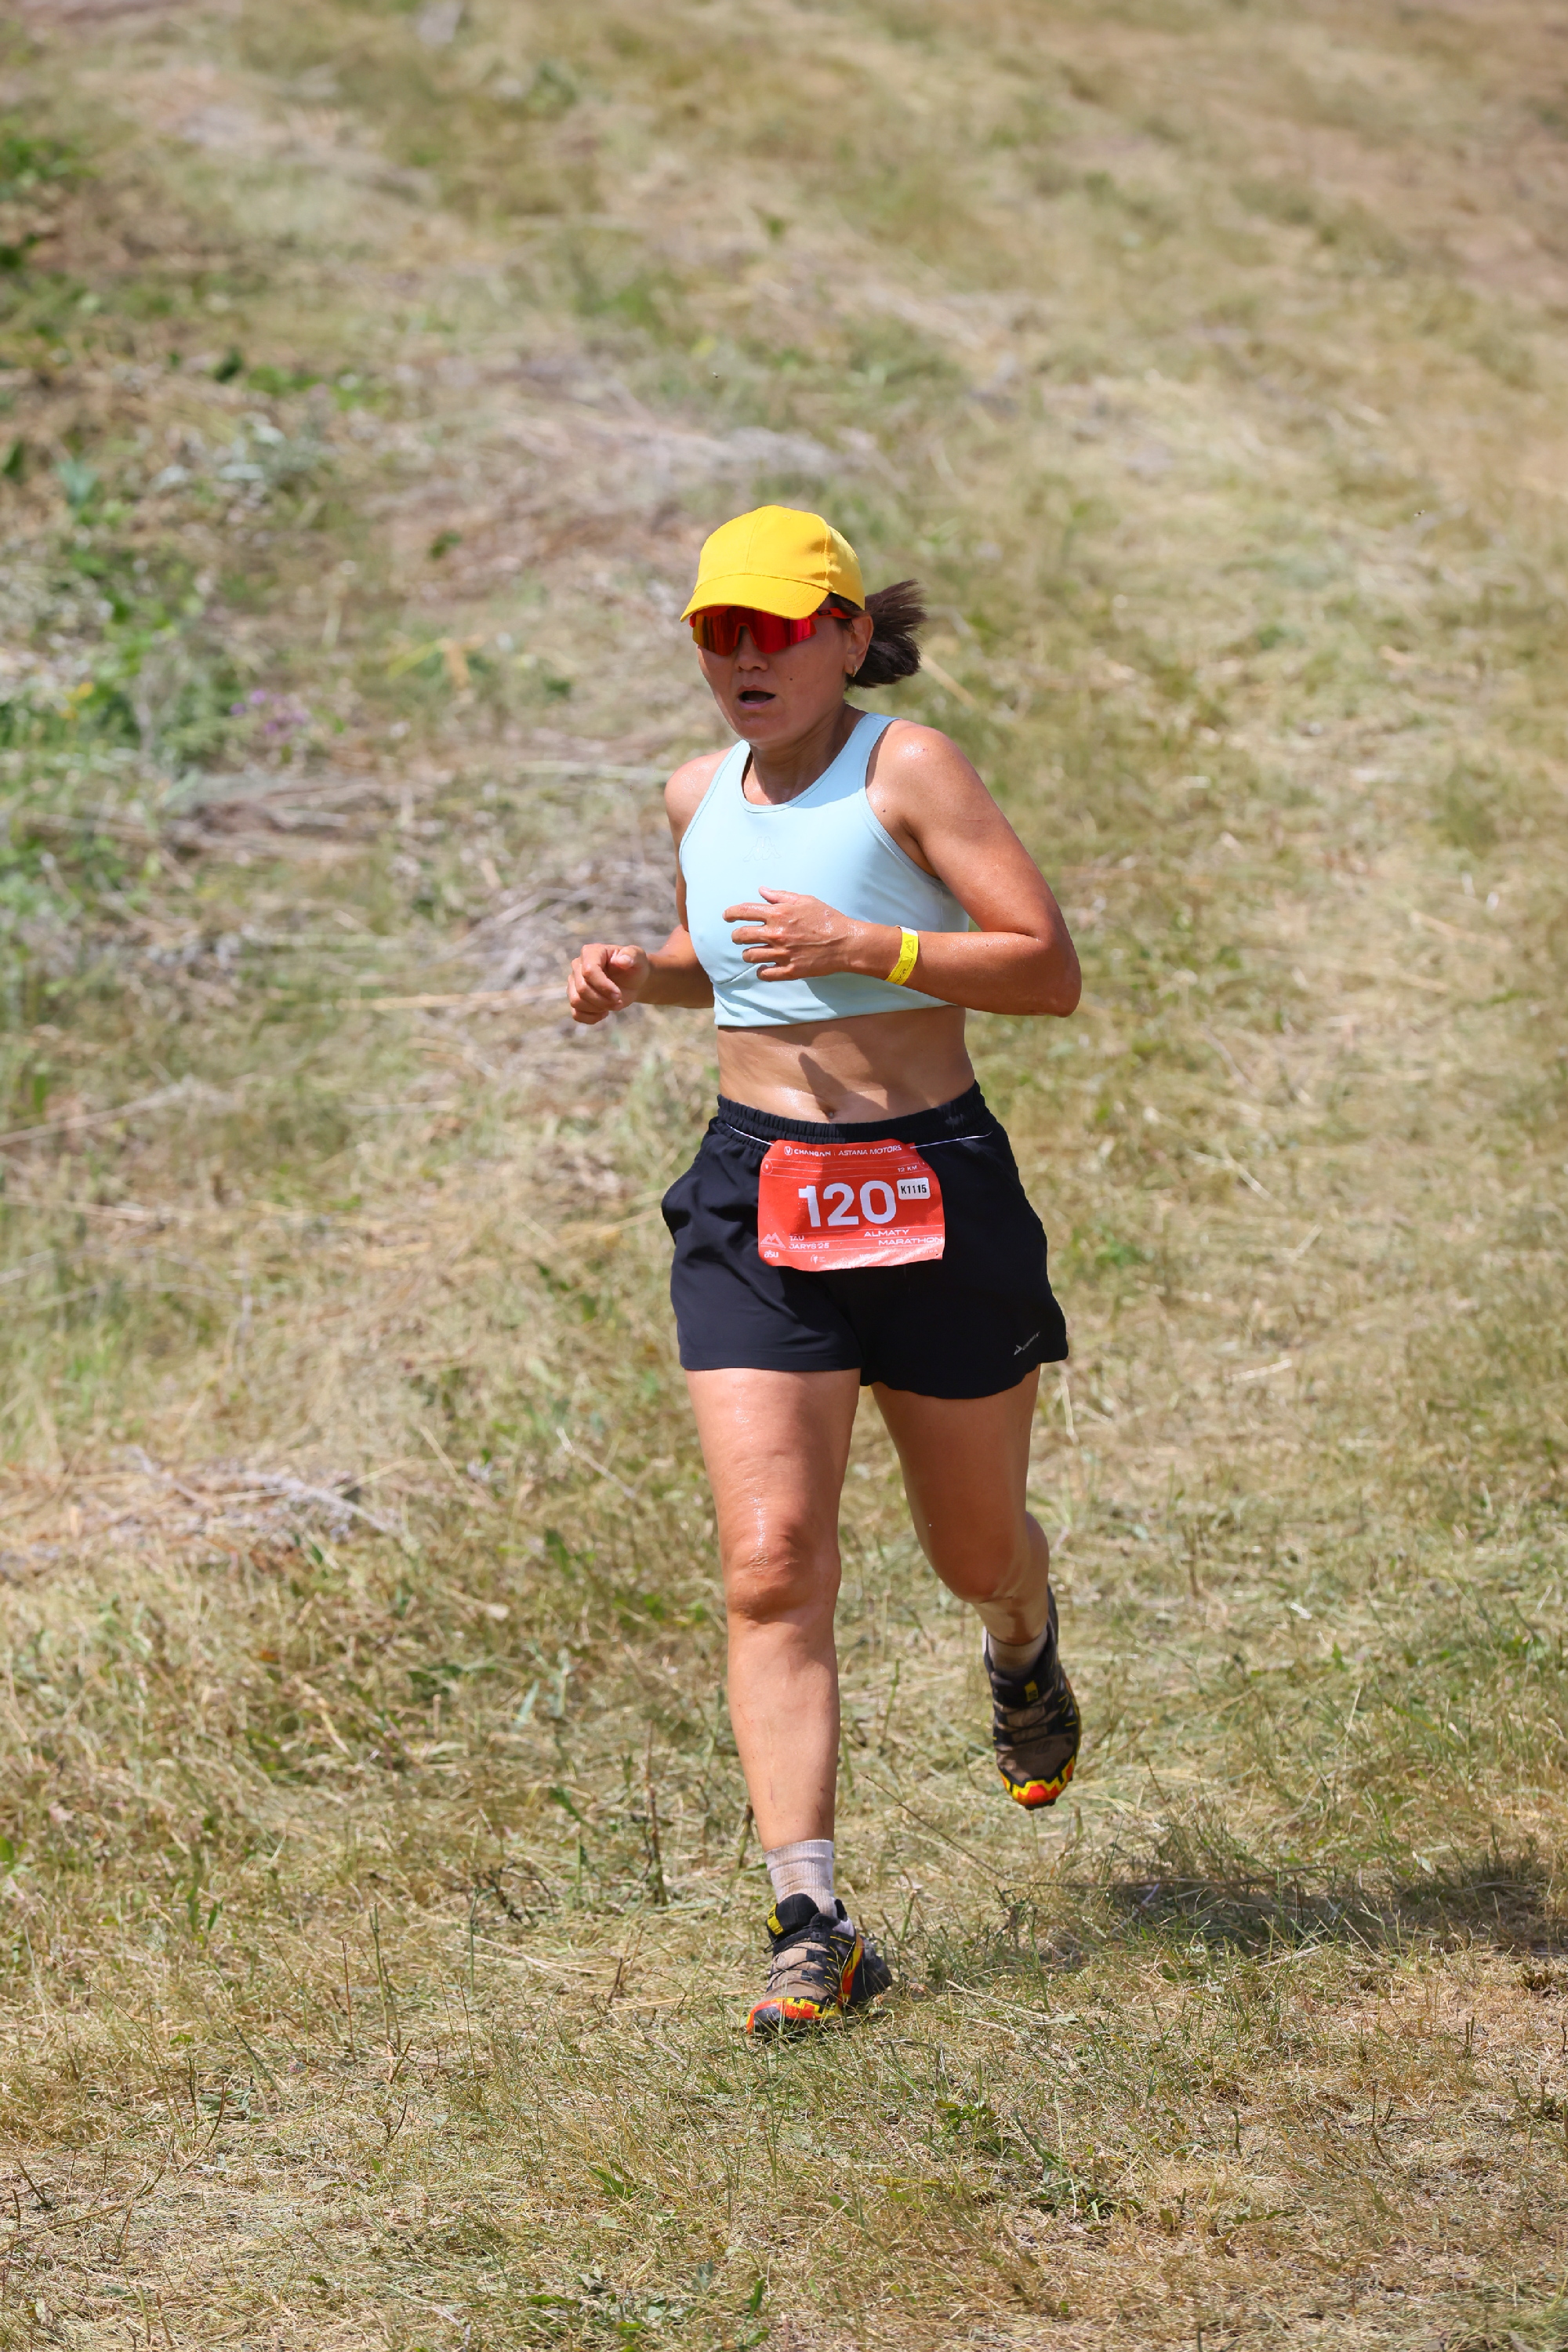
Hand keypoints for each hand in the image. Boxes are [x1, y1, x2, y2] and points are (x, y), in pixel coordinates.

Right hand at [568, 941, 649, 1023]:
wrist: (632, 981)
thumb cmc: (634, 967)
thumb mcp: (638, 957)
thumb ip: (631, 955)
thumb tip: (622, 961)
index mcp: (591, 952)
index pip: (589, 971)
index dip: (603, 986)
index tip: (618, 995)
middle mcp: (578, 965)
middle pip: (582, 989)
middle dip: (603, 1000)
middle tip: (619, 1001)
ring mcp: (574, 982)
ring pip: (576, 1001)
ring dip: (598, 1008)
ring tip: (614, 1005)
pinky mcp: (575, 997)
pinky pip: (576, 1013)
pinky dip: (591, 1018)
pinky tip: (604, 1013)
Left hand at [725, 888, 883, 983]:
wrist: (846, 943)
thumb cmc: (827, 918)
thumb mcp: (805, 900)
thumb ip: (780, 896)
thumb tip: (762, 890)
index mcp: (778, 914)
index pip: (743, 912)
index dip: (730, 914)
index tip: (726, 917)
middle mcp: (776, 934)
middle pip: (741, 936)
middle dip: (736, 936)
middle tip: (738, 937)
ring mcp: (781, 954)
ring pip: (750, 956)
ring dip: (748, 954)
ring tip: (753, 952)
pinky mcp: (789, 970)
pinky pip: (765, 974)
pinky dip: (761, 971)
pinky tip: (764, 968)